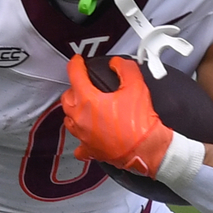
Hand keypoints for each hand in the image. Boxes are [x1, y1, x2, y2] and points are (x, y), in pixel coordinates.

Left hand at [60, 54, 173, 176]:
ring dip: (75, 111)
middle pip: (67, 98)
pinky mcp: (89, 150)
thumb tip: (117, 64)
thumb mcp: (137, 87)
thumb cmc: (140, 124)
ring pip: (69, 119)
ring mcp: (83, 136)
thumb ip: (125, 69)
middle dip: (74, 88)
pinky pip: (79, 144)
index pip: (74, 75)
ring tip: (86, 107)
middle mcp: (80, 119)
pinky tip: (88, 134)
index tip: (77, 61)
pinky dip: (82, 137)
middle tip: (85, 85)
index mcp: (88, 101)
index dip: (76, 64)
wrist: (146, 150)